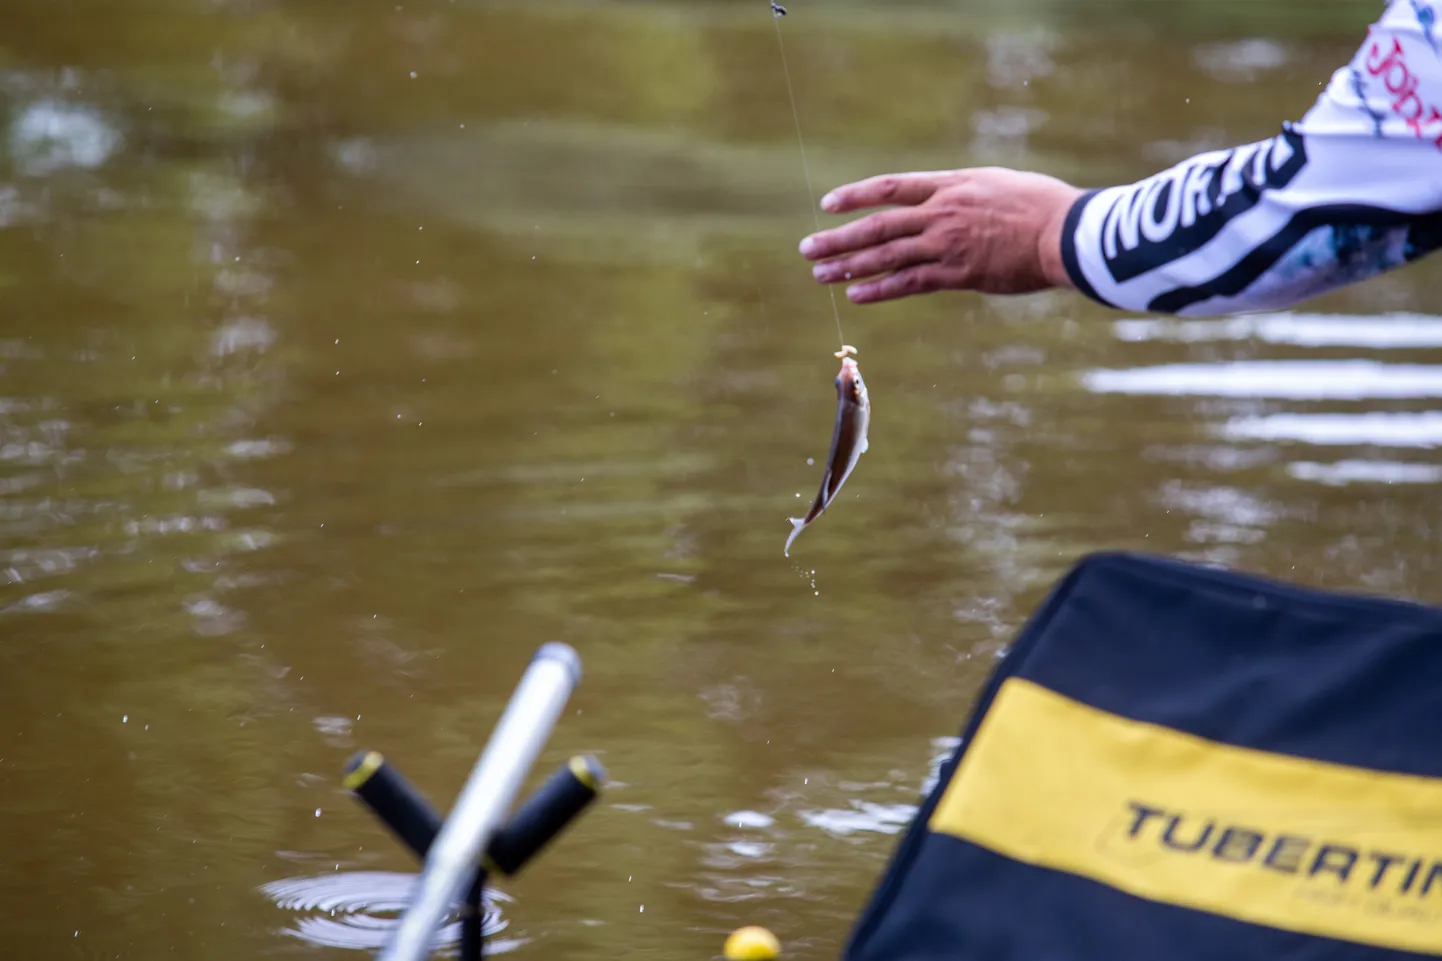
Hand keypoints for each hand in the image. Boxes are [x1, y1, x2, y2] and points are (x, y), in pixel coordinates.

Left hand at [798, 167, 1084, 303]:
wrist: (1066, 233)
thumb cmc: (1041, 205)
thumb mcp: (996, 183)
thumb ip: (963, 192)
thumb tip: (943, 199)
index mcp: (949, 186)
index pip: (890, 187)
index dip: (855, 196)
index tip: (827, 204)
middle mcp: (940, 214)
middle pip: (877, 226)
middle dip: (838, 238)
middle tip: (808, 249)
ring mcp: (946, 245)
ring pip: (886, 257)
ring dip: (849, 267)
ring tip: (820, 276)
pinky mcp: (958, 275)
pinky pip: (909, 283)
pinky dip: (880, 290)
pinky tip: (856, 296)